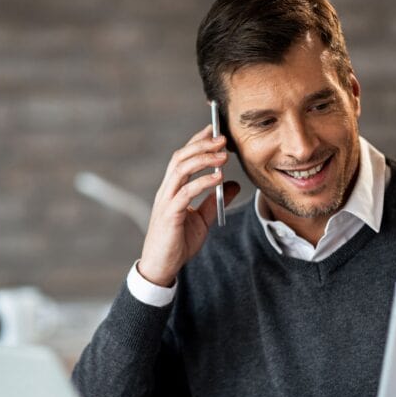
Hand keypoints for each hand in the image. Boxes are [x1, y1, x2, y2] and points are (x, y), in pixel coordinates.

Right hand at [137, 125, 240, 286]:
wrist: (162, 267)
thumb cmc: (178, 243)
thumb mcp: (203, 220)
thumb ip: (215, 201)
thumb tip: (233, 184)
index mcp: (172, 189)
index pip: (182, 158)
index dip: (197, 141)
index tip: (214, 129)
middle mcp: (166, 191)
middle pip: (180, 158)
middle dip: (201, 144)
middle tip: (222, 137)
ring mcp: (166, 201)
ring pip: (181, 170)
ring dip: (203, 158)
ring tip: (223, 154)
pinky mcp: (170, 215)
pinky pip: (185, 192)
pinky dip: (202, 182)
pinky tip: (218, 177)